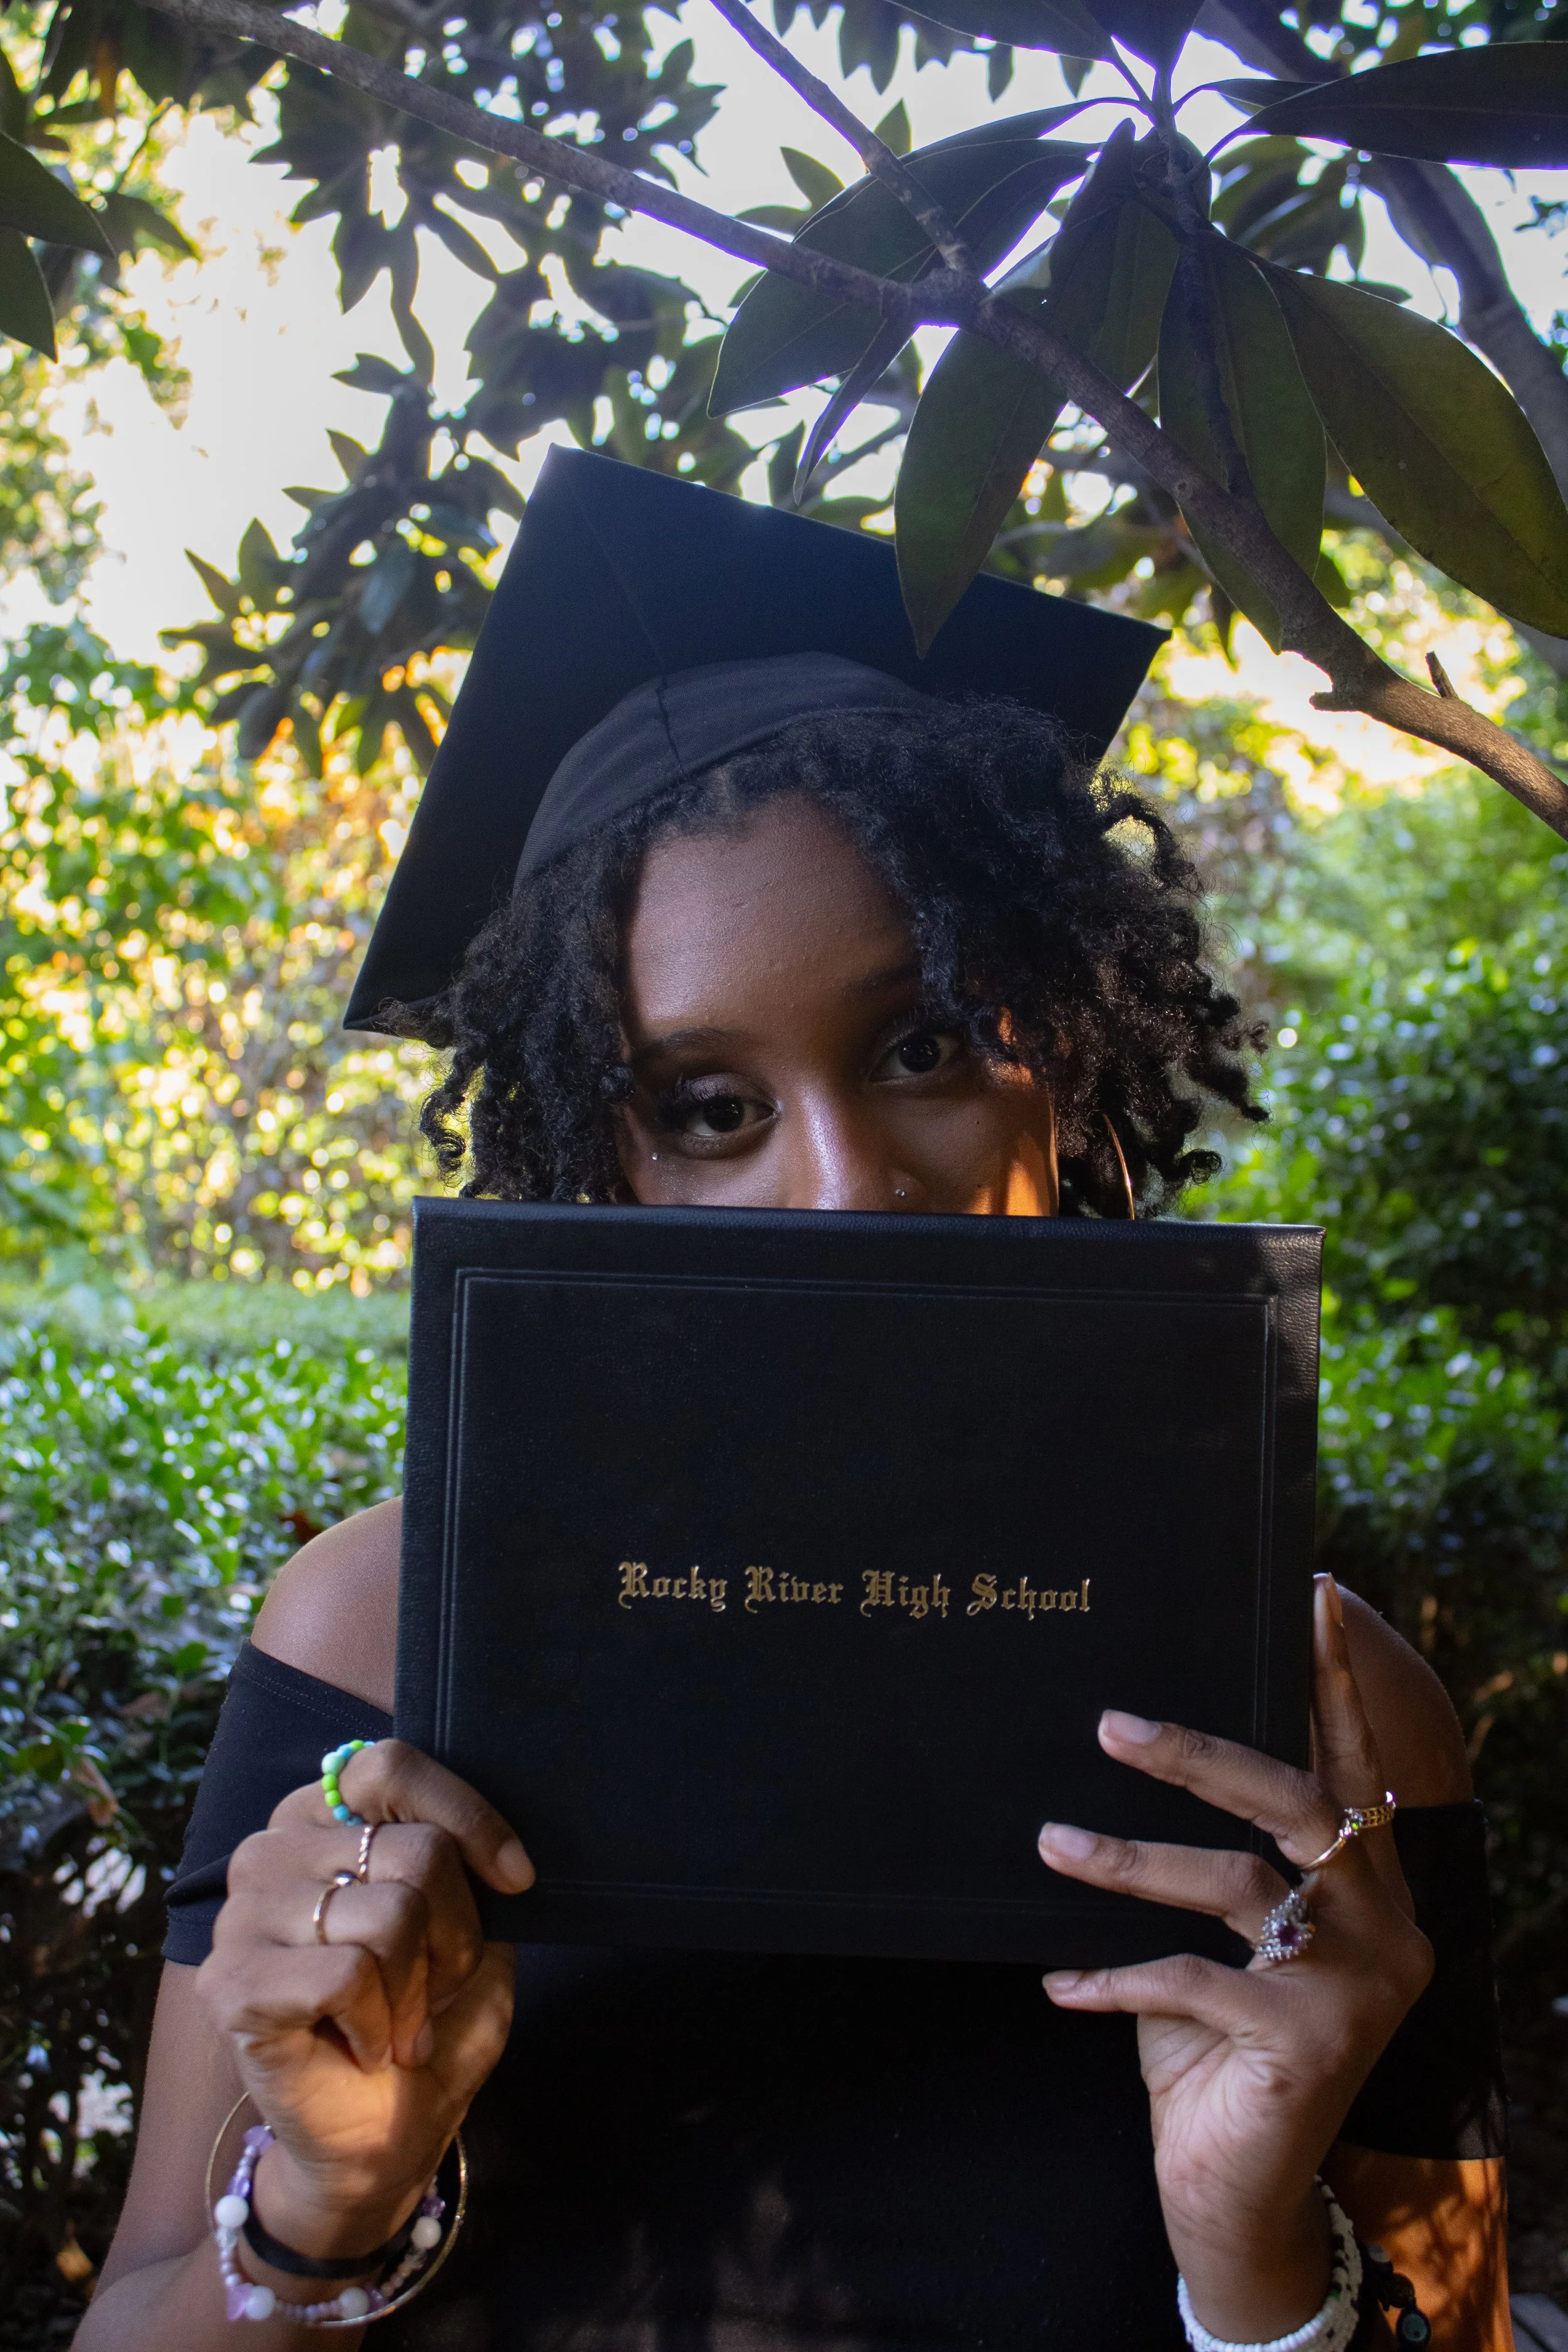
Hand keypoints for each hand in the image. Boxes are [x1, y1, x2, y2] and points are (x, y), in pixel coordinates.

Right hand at [199, 1740, 531, 2260]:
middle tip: (436, 1986)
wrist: (387, 2134)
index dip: (468, 1816)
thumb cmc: (429, 2018)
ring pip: (390, 1914)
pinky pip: (347, 1975)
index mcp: (324, 1817)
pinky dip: (382, 2024)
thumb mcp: (473, 1929)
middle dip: (456, 1935)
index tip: (517, 1880)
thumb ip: (469, 1868)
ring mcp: (241, 1916)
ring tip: (402, 2021)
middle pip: (413, 1849)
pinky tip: (367, 2047)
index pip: (391, 1766)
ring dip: (420, 1987)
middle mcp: (271, 1849)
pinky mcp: (230, 1985)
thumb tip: (498, 1840)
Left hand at [1036, 1575, 1432, 2343]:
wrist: (1231, 2194)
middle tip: (1109, 1724)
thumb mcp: (1219, 1944)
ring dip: (1128, 1860)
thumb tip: (1131, 1743)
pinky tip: (1057, 1981)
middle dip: (1201, 1755)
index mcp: (1369, 1888)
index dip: (1335, 1683)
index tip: (1313, 1596)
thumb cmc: (1213, 2051)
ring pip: (1234, 1885)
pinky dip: (1115, 1976)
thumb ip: (1214, 1866)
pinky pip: (1191, 1982)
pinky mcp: (1307, 2048)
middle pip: (1295, 1805)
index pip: (1354, 1765)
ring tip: (1049, 1842)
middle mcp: (1384, 1927)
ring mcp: (1355, 1989)